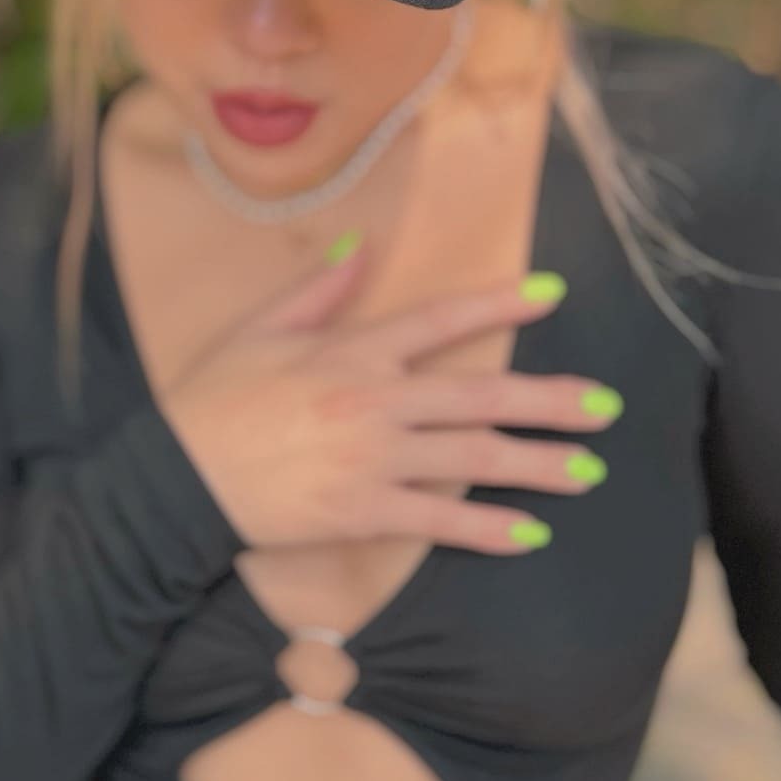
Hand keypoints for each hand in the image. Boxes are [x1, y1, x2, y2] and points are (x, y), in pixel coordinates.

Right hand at [157, 233, 620, 553]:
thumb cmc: (211, 400)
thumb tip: (358, 247)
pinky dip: (486, 530)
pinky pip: (437, 521)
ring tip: (587, 470)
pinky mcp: (361, 510)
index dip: (497, 306)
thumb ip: (316, 290)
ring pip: (471, 459)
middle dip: (547, 401)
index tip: (550, 297)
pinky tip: (529, 533)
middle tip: (604, 407)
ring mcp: (372, 458)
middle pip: (477, 397)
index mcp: (351, 351)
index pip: (440, 320)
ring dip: (536, 465)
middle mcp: (374, 400)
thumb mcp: (260, 330)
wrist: (176, 476)